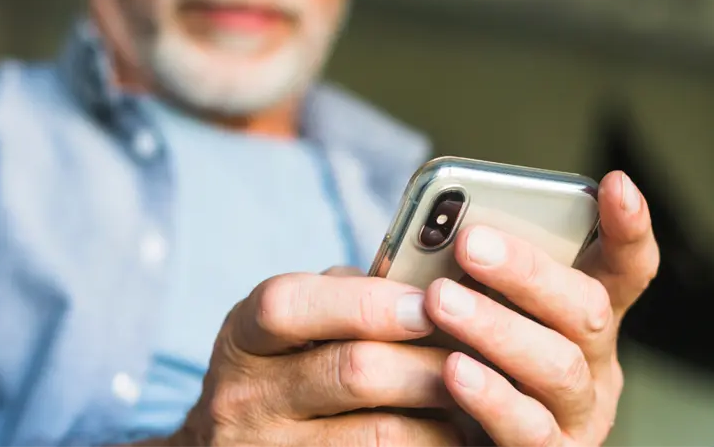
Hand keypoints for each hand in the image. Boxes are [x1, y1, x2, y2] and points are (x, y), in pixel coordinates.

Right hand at [173, 271, 462, 445]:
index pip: (290, 306)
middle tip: (477, 353)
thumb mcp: (296, 324)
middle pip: (352, 371)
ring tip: (474, 397)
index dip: (366, 302)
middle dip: (427, 360)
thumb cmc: (288, 366)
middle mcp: (245, 397)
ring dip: (443, 415)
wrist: (237, 442)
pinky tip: (450, 433)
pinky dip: (431, 446)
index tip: (427, 303)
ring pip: (382, 435)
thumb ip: (348, 298)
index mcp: (244, 335)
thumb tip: (438, 283)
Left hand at [427, 171, 658, 446]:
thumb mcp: (473, 301)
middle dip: (528, 273)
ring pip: (558, 366)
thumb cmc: (462, 350)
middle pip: (586, 309)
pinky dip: (492, 396)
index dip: (627, 229)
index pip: (624, 266)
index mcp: (582, 312)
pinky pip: (529, 427)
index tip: (614, 184)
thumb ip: (472, 270)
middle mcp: (593, 359)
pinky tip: (453, 369)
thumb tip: (435, 226)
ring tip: (441, 300)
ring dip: (497, 328)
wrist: (450, 430)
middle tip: (470, 243)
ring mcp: (578, 410)